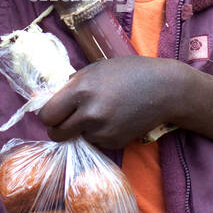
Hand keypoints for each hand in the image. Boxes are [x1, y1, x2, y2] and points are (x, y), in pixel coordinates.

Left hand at [38, 57, 183, 149]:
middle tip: (67, 120)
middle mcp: (89, 113)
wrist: (165, 89)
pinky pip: (95, 142)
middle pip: (56, 134)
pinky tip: (114, 119)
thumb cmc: (130, 72)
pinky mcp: (115, 142)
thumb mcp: (96, 69)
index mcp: (81, 90)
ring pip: (77, 138)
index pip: (47, 115)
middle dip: (58, 128)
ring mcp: (103, 131)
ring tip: (101, 113)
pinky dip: (99, 134)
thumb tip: (49, 98)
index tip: (55, 112)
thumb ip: (72, 84)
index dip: (48, 115)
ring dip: (82, 130)